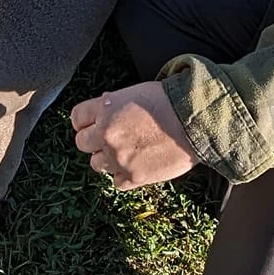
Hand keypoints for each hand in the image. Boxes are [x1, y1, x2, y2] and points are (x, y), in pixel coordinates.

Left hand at [71, 81, 196, 189]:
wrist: (196, 122)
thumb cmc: (171, 102)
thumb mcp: (136, 92)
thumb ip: (115, 103)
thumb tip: (105, 106)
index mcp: (106, 109)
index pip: (77, 117)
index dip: (83, 121)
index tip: (89, 124)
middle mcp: (107, 134)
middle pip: (82, 143)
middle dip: (93, 140)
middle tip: (107, 138)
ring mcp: (118, 157)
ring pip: (96, 164)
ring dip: (107, 158)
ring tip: (124, 152)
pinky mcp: (134, 177)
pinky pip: (116, 182)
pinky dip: (123, 175)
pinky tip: (135, 164)